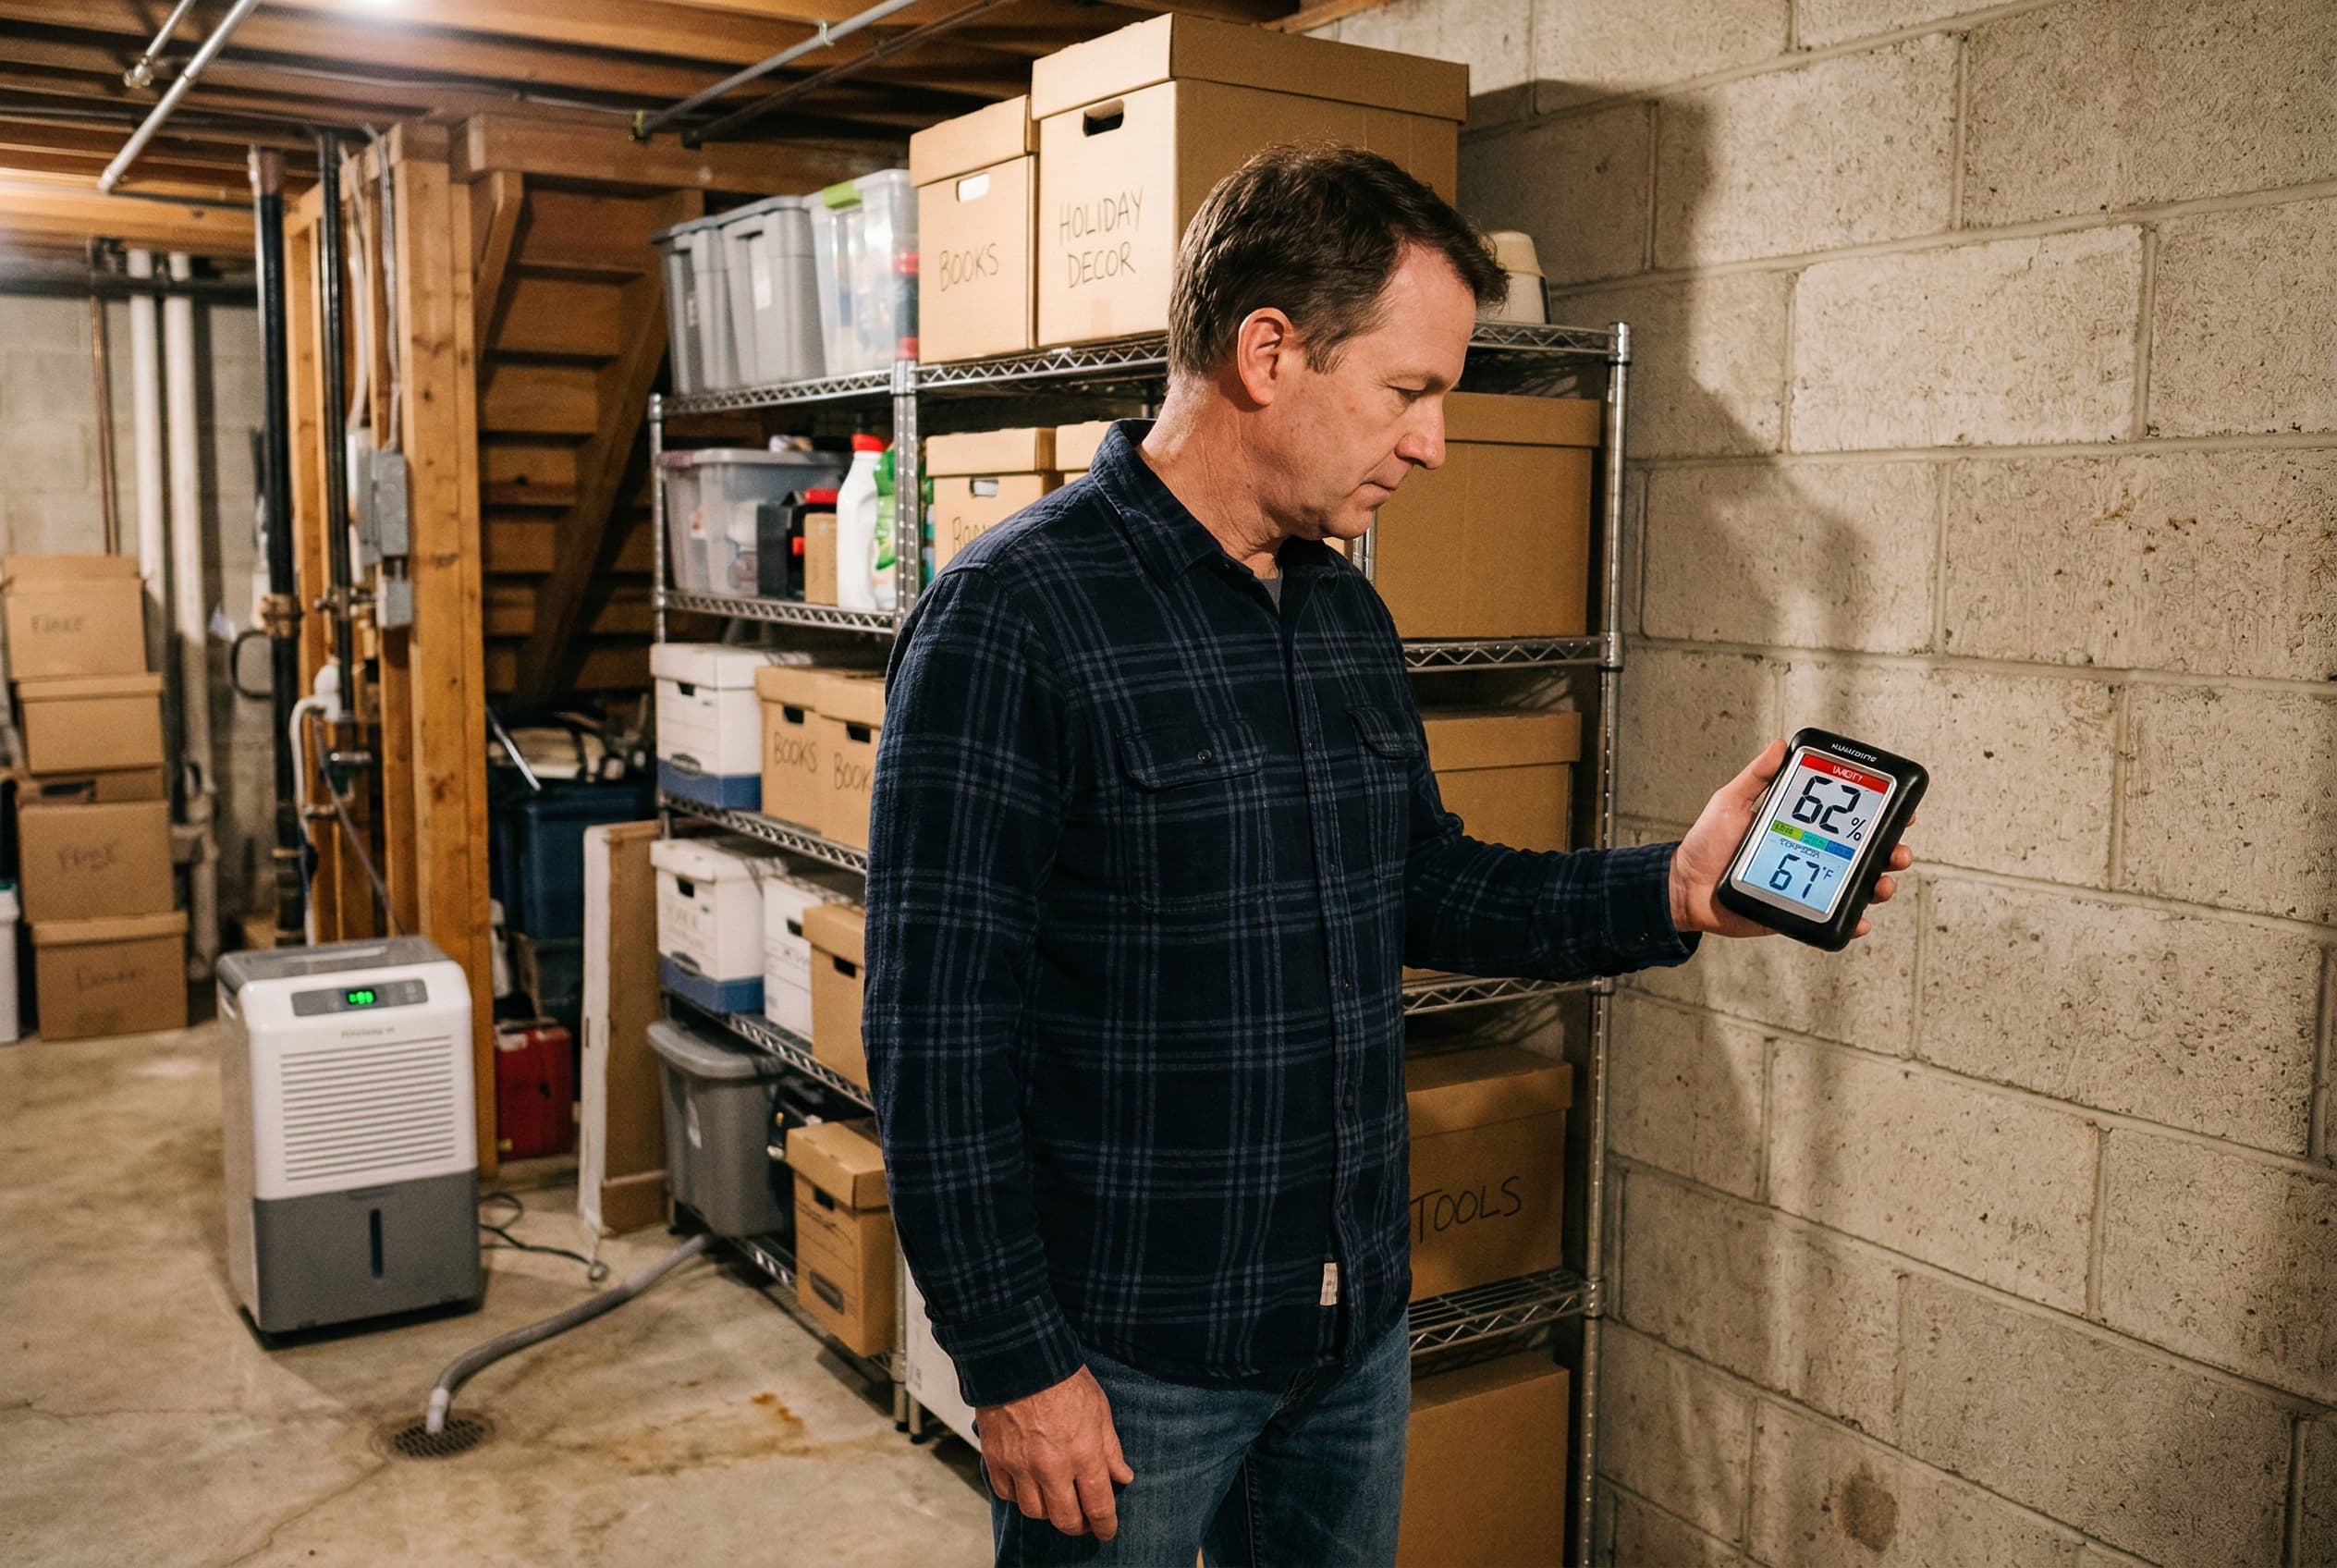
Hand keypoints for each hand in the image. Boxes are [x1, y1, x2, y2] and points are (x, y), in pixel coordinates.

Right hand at [977, 1366, 1135, 1539]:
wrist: (1019, 1359)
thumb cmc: (1063, 1378)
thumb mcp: (1100, 1409)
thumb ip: (1111, 1448)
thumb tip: (1123, 1477)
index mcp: (1084, 1454)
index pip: (1099, 1507)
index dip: (1105, 1525)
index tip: (1107, 1531)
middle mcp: (1052, 1467)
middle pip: (1066, 1519)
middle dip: (1078, 1526)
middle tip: (1082, 1521)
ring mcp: (1021, 1466)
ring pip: (1035, 1512)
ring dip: (1048, 1511)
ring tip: (1055, 1500)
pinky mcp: (997, 1460)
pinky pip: (1007, 1495)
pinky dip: (1018, 1495)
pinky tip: (1027, 1484)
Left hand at [1669, 739, 1914, 939]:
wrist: (1685, 889)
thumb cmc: (1706, 845)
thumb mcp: (1730, 803)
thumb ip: (1755, 777)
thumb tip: (1777, 746)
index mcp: (1800, 825)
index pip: (1846, 817)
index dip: (1875, 812)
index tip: (1898, 805)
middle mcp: (1811, 852)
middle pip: (1863, 851)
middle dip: (1890, 849)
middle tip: (1896, 850)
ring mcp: (1808, 882)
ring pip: (1857, 884)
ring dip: (1879, 883)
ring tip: (1882, 883)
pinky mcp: (1799, 911)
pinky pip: (1833, 917)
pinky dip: (1853, 919)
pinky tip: (1860, 917)